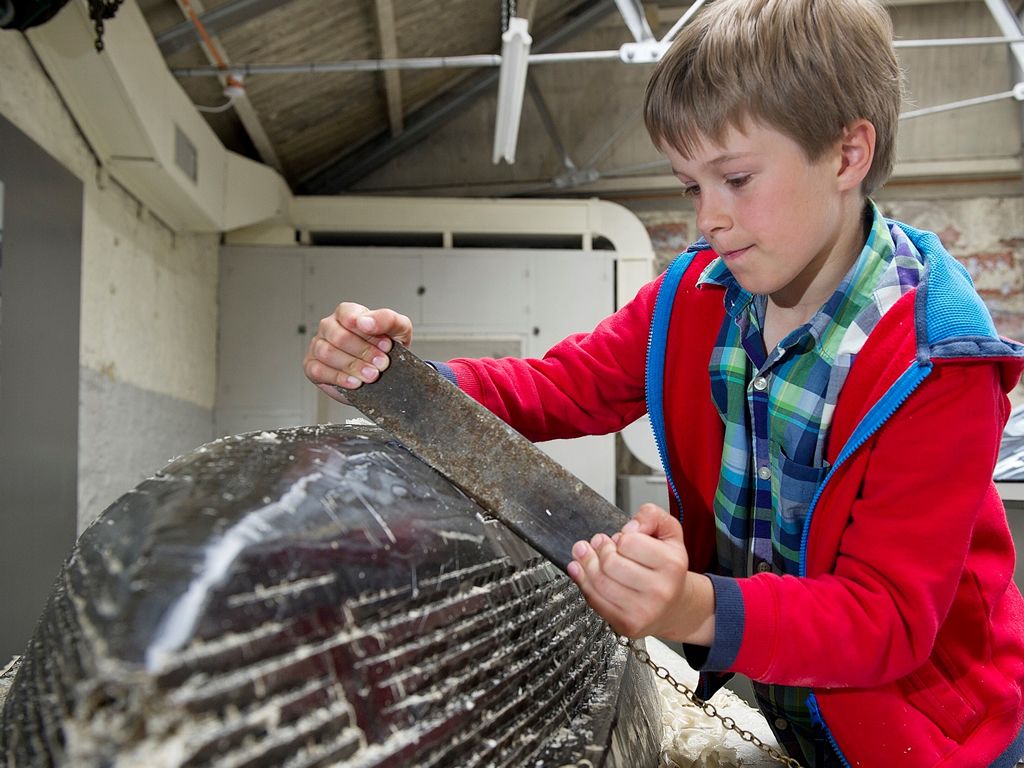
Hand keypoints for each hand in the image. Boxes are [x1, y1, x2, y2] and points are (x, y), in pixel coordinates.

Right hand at [303, 302, 412, 403]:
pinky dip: (339, 378)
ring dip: (353, 366)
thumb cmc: (387, 348)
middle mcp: (329, 327)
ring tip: (372, 375)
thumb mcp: (399, 330)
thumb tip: (366, 321)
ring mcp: (318, 346)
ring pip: (327, 353)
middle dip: (364, 352)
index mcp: (347, 313)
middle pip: (339, 336)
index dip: (368, 332)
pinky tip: (355, 382)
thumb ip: (388, 319)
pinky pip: (318, 371)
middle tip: (382, 363)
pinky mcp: (312, 366)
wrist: (385, 374)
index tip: (386, 345)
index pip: (349, 315)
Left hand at [567, 503, 714, 642]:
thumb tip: (632, 525)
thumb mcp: (669, 534)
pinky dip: (583, 582)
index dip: (620, 536)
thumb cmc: (667, 568)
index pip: (629, 542)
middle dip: (600, 549)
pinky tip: (580, 570)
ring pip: (599, 582)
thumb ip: (652, 516)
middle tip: (599, 543)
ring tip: (585, 553)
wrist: (674, 606)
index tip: (621, 538)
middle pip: (610, 562)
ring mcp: (644, 610)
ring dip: (587, 564)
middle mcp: (660, 590)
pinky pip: (595, 600)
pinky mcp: (628, 624)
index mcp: (672, 564)